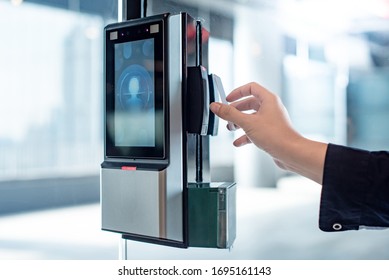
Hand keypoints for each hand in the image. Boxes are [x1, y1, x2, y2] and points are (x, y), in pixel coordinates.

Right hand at [210, 82, 326, 183]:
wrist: (290, 153)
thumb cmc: (276, 136)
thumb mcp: (247, 123)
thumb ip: (229, 114)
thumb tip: (216, 106)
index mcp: (268, 100)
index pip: (251, 88)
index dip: (238, 92)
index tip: (227, 99)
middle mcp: (271, 108)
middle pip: (250, 103)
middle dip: (236, 110)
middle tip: (226, 115)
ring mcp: (271, 121)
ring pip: (251, 118)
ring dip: (239, 123)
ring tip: (231, 128)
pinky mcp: (271, 133)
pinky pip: (255, 130)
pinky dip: (245, 135)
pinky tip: (238, 141)